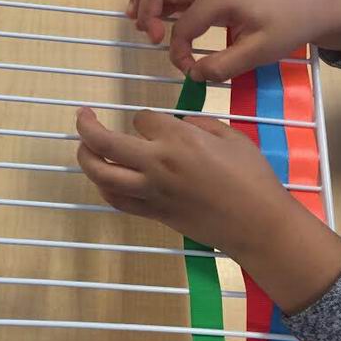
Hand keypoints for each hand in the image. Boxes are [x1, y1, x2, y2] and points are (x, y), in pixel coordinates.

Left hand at [76, 107, 340, 313]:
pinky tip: (103, 180)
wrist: (257, 224)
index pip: (141, 120)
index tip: (154, 123)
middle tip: (82, 116)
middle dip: (87, 127)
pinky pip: (117, 201)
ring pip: (102, 175)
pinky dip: (104, 188)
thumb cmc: (252, 177)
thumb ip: (198, 125)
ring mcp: (151, 192)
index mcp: (178, 139)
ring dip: (86, 159)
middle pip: (105, 143)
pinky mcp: (153, 214)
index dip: (144, 119)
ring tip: (84, 148)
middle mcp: (157, 164)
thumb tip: (178, 126)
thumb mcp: (230, 136)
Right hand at [128, 0, 340, 81]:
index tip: (188, 70)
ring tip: (136, 20)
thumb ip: (224, 66)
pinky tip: (148, 8)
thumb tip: (195, 75)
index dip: (179, 53)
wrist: (306, 10)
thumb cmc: (286, 29)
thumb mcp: (259, 53)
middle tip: (151, 39)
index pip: (184, 26)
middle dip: (147, 10)